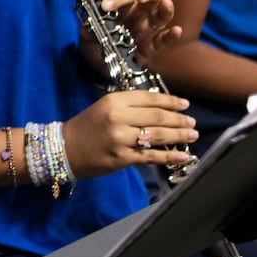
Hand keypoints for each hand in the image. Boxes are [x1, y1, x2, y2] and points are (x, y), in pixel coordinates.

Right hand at [61, 90, 196, 176]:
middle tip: (192, 122)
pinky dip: (170, 156)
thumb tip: (161, 109)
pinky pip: (151, 156)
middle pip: (158, 117)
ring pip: (157, 136)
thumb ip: (130, 106)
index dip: (171, 101)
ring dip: (179, 135)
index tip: (185, 105)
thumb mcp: (104, 107)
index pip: (150, 98)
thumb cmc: (86, 127)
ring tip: (192, 135)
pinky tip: (183, 155)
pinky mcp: (122, 158)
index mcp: (114, 101)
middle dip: (179, 120)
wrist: (64, 149)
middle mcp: (118, 117)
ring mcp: (120, 139)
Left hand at [95, 0, 180, 64]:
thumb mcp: (88, 42)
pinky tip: (176, 31)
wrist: (104, 70)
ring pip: (162, 14)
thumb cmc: (98, 49)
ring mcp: (149, 30)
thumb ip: (88, 33)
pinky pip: (165, 39)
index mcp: (122, 10)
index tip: (106, 6)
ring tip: (166, 4)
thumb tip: (85, 26)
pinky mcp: (154, 47)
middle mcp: (139, 16)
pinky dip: (172, 35)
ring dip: (165, 8)